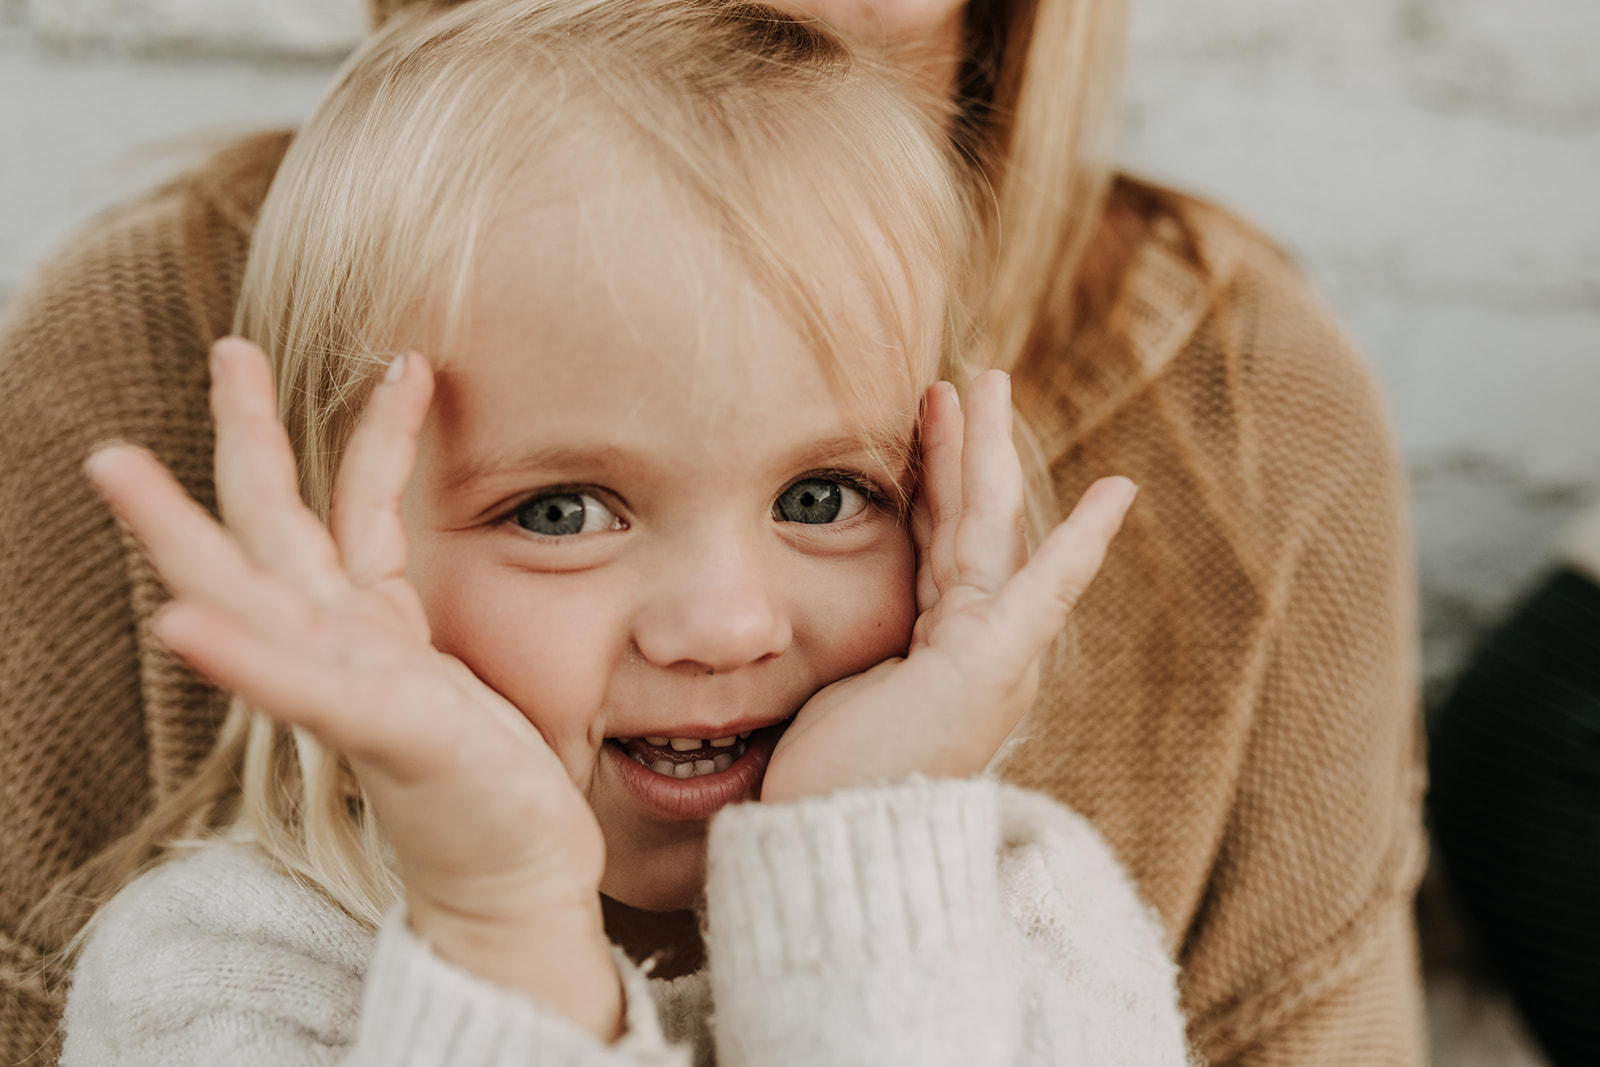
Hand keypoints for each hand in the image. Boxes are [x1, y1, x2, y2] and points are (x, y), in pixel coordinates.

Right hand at [85, 338, 619, 1038]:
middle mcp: (348, 648)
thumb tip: (391, 572)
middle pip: (274, 530)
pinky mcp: (382, 734)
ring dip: (186, 530)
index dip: (370, 437)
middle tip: (226, 349)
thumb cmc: (486, 779)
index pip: (349, 513)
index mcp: (368, 627)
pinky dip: (244, 656)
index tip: (403, 366)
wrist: (512, 878)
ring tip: (117, 463)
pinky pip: (305, 688)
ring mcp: (354, 688)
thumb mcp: (451, 676)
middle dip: (243, 442)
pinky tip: (178, 624)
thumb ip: (406, 621)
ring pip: (259, 592)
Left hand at [761, 370, 1135, 802]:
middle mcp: (976, 650)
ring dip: (984, 451)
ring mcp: (991, 656)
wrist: (836, 849)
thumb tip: (786, 615)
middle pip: (971, 524)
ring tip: (985, 381)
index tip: (926, 437)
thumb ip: (844, 645)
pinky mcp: (992, 662)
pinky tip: (1117, 492)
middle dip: (964, 449)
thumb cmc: (820, 788)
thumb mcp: (827, 694)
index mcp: (937, 654)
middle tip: (961, 380)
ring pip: (989, 529)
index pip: (937, 550)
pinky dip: (1079, 540)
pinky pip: (1041, 585)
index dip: (934, 488)